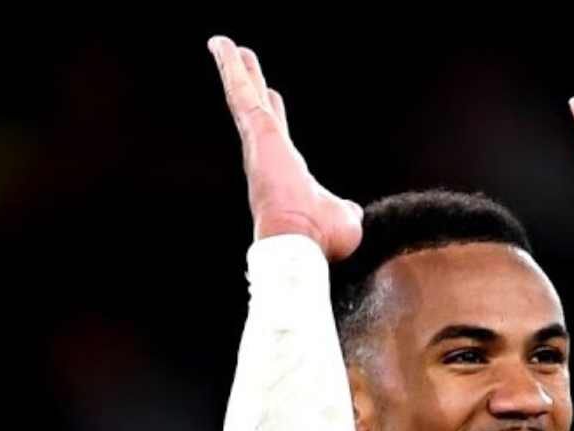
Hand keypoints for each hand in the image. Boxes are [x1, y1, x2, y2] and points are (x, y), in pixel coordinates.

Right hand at [207, 36, 362, 258]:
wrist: (299, 243)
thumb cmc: (318, 238)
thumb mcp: (341, 218)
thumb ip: (342, 208)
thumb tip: (350, 210)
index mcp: (287, 170)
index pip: (278, 134)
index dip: (275, 114)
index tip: (272, 97)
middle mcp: (268, 154)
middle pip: (257, 109)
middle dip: (251, 83)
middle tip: (242, 59)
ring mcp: (259, 142)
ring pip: (244, 96)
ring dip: (234, 69)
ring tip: (224, 44)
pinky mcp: (257, 131)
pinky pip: (241, 93)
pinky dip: (231, 69)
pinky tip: (223, 46)